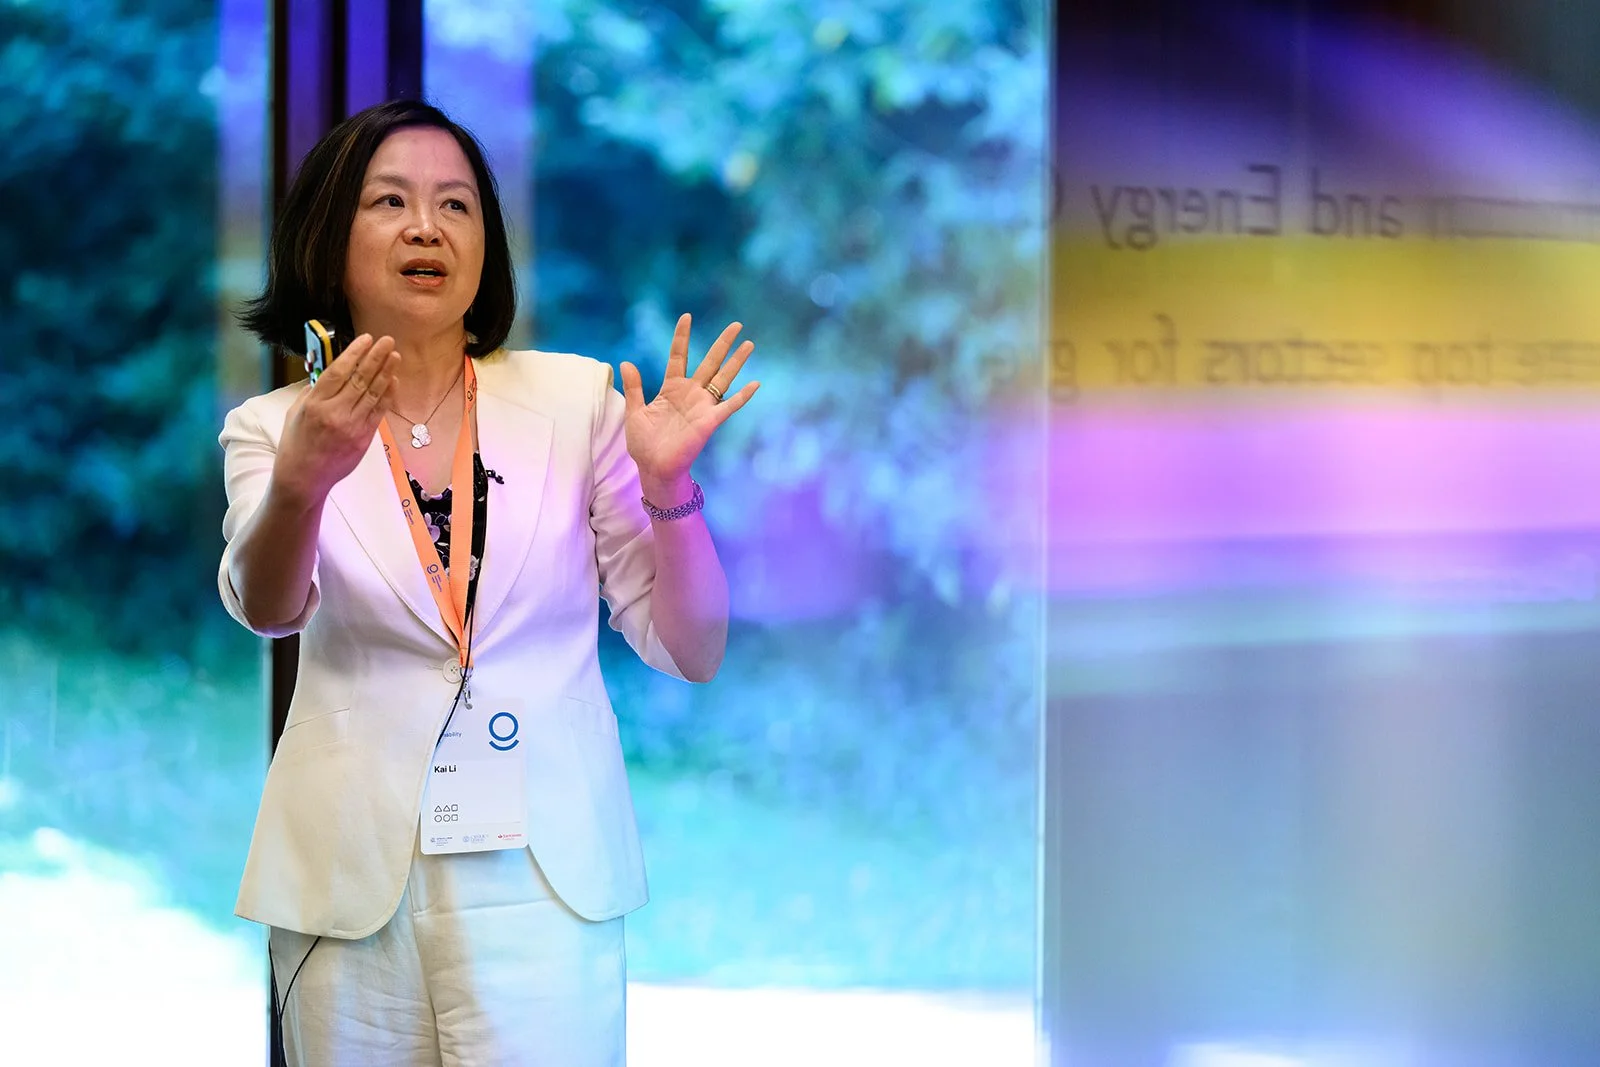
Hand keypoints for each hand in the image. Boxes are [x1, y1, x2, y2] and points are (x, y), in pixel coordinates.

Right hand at [273, 334, 401, 503]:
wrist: (303, 478)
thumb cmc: (295, 443)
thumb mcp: (295, 412)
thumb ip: (313, 392)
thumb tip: (331, 373)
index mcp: (314, 404)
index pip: (338, 372)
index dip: (354, 353)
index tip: (366, 339)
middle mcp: (334, 413)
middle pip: (360, 379)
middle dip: (375, 357)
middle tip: (387, 341)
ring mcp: (351, 426)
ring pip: (372, 394)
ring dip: (386, 372)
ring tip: (394, 356)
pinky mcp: (363, 438)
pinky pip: (378, 412)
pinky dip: (387, 395)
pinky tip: (393, 380)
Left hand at [620, 314, 758, 502]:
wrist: (654, 468)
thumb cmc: (644, 444)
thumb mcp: (635, 412)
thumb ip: (634, 387)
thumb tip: (626, 362)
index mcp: (672, 389)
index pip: (678, 357)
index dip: (682, 337)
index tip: (687, 317)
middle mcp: (690, 394)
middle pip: (710, 362)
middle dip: (722, 344)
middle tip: (736, 324)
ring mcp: (702, 407)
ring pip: (723, 378)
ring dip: (736, 362)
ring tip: (749, 344)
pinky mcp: (709, 422)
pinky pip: (729, 406)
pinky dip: (742, 396)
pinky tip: (755, 384)